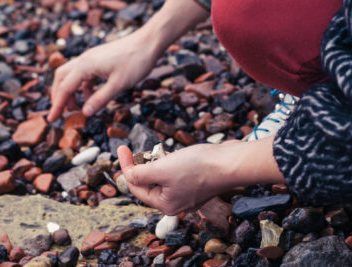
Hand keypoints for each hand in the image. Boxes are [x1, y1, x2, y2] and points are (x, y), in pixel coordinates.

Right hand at [47, 28, 162, 120]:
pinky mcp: (99, 59)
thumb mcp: (119, 84)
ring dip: (70, 91)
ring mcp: (92, 58)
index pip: (65, 88)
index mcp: (85, 65)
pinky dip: (83, 87)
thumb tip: (84, 113)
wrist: (149, 41)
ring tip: (75, 109)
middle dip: (58, 96)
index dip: (57, 105)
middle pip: (61, 78)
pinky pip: (84, 73)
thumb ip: (100, 99)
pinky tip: (91, 97)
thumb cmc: (136, 61)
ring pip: (71, 75)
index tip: (51, 120)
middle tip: (60, 114)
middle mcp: (84, 59)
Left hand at [118, 138, 285, 215]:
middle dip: (142, 165)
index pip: (136, 187)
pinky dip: (171, 162)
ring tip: (158, 150)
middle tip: (136, 148)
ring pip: (163, 176)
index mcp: (165, 204)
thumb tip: (126, 175)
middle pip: (149, 183)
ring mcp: (189, 193)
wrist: (230, 162)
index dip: (126, 166)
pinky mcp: (198, 181)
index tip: (121, 146)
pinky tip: (175, 153)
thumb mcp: (162, 169)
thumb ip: (140, 174)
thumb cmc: (197, 167)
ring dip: (157, 162)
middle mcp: (176, 202)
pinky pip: (177, 173)